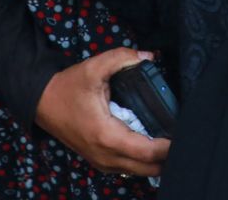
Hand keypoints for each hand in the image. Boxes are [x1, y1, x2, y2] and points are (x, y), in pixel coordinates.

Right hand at [35, 48, 170, 175]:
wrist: (42, 102)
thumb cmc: (68, 87)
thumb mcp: (94, 67)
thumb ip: (122, 58)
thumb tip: (148, 56)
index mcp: (107, 136)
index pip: (148, 152)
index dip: (170, 145)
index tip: (185, 131)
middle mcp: (105, 156)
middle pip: (148, 168)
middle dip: (168, 156)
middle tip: (182, 135)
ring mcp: (102, 162)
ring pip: (140, 171)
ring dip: (157, 160)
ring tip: (170, 138)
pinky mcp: (100, 161)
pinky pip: (129, 168)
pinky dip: (144, 161)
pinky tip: (152, 142)